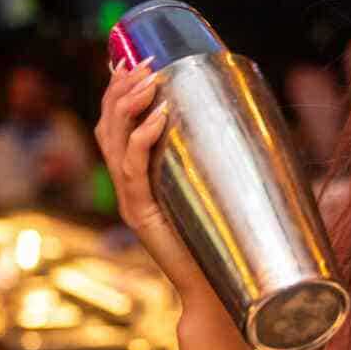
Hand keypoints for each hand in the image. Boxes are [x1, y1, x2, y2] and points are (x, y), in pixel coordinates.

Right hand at [94, 61, 204, 300]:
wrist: (215, 290)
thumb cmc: (221, 240)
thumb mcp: (211, 190)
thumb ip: (211, 160)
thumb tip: (243, 118)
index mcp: (137, 178)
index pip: (115, 126)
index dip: (117, 92)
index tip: (130, 59)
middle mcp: (127, 187)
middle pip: (107, 127)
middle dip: (121, 89)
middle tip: (142, 61)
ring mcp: (131, 201)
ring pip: (115, 143)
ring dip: (130, 106)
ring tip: (151, 80)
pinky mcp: (141, 215)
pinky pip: (134, 171)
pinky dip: (144, 139)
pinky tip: (161, 116)